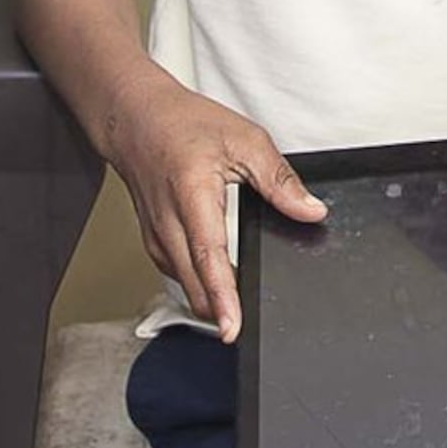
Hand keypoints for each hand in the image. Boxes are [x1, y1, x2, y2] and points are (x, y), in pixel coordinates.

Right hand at [100, 75, 324, 339]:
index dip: (222, 297)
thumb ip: (279, 179)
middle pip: (194, 285)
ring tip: (237, 304)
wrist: (136, 119)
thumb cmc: (183, 125)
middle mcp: (169, 223)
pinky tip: (218, 278)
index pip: (208, 256)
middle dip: (221, 312)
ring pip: (185, 285)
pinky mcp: (154, 244)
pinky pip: (178, 275)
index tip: (233, 328)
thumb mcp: (244, 139)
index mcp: (192, 195)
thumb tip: (310, 210)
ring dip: (210, 300)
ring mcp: (156, 236)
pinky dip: (199, 284)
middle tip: (250, 324)